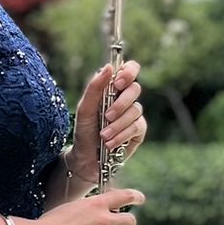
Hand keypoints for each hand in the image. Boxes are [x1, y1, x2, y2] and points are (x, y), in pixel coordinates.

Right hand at [26, 188, 143, 224]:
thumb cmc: (50, 224)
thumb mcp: (71, 207)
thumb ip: (86, 209)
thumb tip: (93, 212)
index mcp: (96, 204)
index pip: (124, 196)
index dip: (136, 196)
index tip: (140, 198)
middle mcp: (104, 221)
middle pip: (129, 221)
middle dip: (129, 224)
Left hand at [69, 60, 147, 178]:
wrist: (86, 157)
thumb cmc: (84, 130)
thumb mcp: (85, 108)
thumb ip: (95, 87)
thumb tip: (108, 66)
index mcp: (113, 88)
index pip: (129, 69)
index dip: (128, 72)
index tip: (118, 83)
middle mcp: (125, 98)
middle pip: (135, 89)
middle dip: (120, 103)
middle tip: (107, 115)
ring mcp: (133, 114)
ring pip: (135, 110)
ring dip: (117, 124)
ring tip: (103, 135)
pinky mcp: (139, 130)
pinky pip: (137, 126)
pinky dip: (122, 135)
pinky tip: (110, 143)